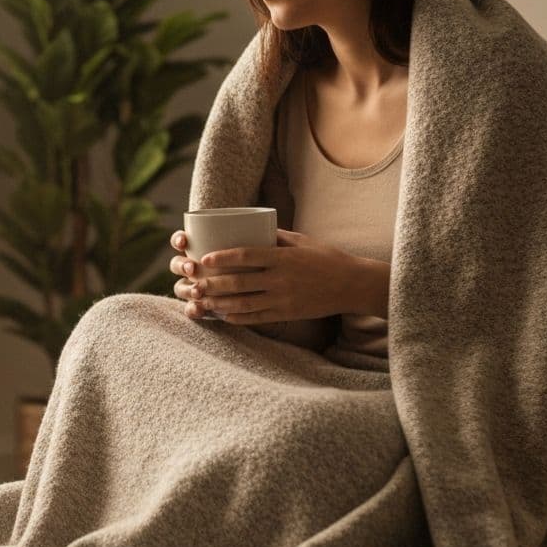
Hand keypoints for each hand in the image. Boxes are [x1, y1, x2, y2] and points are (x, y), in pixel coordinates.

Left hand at [170, 229, 389, 323]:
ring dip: (219, 303)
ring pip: (243, 303)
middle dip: (213, 284)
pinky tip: (223, 316)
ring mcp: (283, 298)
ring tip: (202, 302)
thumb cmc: (326, 258)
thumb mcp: (301, 241)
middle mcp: (280, 278)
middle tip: (194, 284)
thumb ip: (275, 237)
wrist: (352, 284)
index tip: (204, 259)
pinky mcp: (287, 314)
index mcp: (282, 257)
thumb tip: (250, 229)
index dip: (222, 257)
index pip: (246, 255)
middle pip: (239, 282)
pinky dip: (238, 318)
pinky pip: (257, 318)